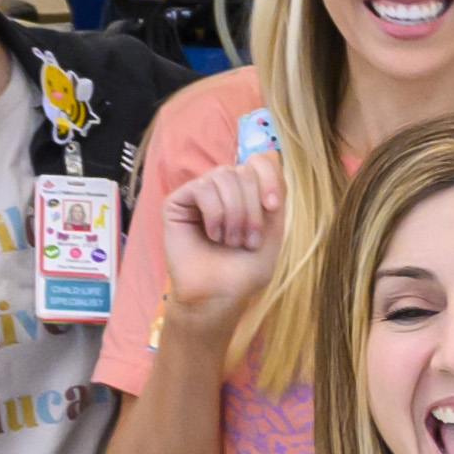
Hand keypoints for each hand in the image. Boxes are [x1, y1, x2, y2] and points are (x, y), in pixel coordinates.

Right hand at [153, 151, 286, 315]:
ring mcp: (200, 193)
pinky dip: (214, 214)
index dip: (269, 178)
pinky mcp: (178, 202)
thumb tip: (272, 157)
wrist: (217, 296)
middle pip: (244, 171)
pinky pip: (203, 188)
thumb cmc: (243, 272)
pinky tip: (212, 235)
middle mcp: (223, 189)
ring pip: (224, 176)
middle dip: (251, 208)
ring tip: (230, 241)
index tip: (272, 207)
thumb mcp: (272, 234)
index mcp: (247, 193)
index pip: (259, 161)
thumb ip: (274, 198)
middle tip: (248, 240)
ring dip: (234, 213)